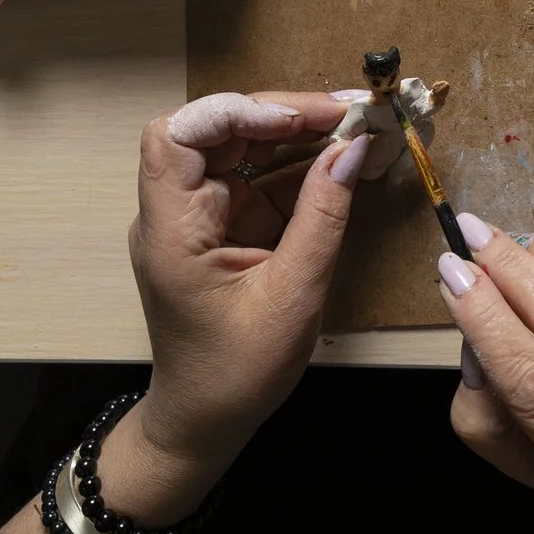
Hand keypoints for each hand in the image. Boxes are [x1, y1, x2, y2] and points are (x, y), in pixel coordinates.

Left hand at [114, 91, 367, 519]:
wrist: (205, 422)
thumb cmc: (236, 372)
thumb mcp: (292, 296)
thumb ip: (323, 217)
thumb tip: (355, 148)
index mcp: (172, 229)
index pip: (181, 135)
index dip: (238, 111)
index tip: (302, 118)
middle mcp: (177, 212)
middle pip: (219, 131)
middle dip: (286, 116)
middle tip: (352, 112)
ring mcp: (201, 217)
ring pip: (245, 151)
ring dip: (302, 137)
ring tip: (362, 128)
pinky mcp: (225, 227)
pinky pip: (262, 180)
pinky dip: (303, 168)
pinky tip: (346, 161)